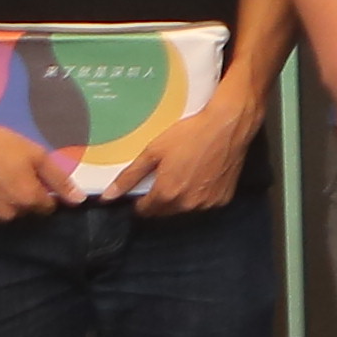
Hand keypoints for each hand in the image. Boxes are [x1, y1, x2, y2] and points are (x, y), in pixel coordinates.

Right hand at [0, 108, 81, 228]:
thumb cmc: (0, 144)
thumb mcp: (36, 155)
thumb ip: (60, 180)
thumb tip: (79, 201)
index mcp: (28, 200)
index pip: (46, 208)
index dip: (43, 193)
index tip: (34, 179)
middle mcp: (7, 215)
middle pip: (24, 212)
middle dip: (22, 198)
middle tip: (10, 175)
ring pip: (2, 214)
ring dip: (2, 203)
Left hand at [129, 95, 255, 218]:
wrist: (228, 125)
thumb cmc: (190, 134)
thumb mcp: (154, 151)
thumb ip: (130, 176)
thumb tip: (108, 196)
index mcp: (167, 194)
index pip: (144, 211)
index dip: (140, 199)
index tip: (145, 187)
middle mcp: (187, 205)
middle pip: (165, 211)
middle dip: (161, 199)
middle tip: (166, 175)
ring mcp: (208, 203)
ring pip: (186, 208)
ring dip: (181, 198)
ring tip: (186, 173)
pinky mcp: (224, 198)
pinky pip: (205, 203)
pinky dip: (201, 194)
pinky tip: (203, 175)